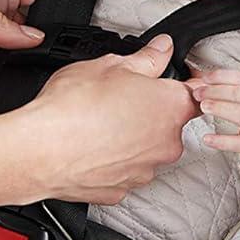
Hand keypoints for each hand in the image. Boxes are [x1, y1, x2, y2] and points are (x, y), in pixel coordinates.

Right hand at [19, 35, 194, 204]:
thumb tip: (161, 49)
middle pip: (169, 122)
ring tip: (99, 122)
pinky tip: (91, 145)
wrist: (40, 150)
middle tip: (119, 97)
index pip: (198, 93)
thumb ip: (146, 58)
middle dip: (149, 110)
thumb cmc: (72, 108)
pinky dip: (113, 159)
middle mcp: (166, 143)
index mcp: (170, 107)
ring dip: (131, 136)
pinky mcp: (122, 190)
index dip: (188, 83)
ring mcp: (144, 171)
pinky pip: (124, 169)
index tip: (173, 79)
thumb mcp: (110, 65)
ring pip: (146, 148)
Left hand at [191, 68, 239, 185]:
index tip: (205, 78)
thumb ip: (237, 89)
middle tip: (198, 93)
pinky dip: (220, 140)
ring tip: (203, 107)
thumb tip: (207, 79)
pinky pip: (237, 143)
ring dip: (219, 108)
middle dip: (215, 91)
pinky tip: (207, 138)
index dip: (222, 76)